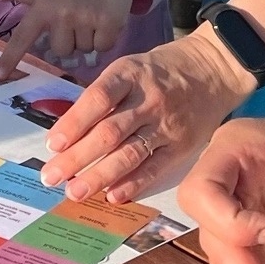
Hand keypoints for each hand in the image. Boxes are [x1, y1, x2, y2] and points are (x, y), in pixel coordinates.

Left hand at [0, 0, 151, 78]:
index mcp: (42, 5)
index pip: (22, 36)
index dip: (10, 58)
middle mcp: (61, 11)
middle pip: (61, 51)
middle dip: (71, 40)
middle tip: (78, 18)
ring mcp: (85, 16)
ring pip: (84, 50)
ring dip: (90, 38)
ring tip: (93, 16)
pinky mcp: (109, 21)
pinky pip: (103, 47)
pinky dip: (107, 38)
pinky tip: (107, 19)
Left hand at [41, 24, 255, 204]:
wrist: (213, 68)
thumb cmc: (160, 70)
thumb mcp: (130, 68)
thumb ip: (104, 96)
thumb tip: (68, 131)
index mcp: (129, 74)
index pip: (98, 99)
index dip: (74, 122)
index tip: (53, 144)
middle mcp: (148, 100)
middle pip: (109, 132)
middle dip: (77, 157)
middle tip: (51, 177)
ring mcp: (166, 124)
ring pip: (129, 154)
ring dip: (99, 176)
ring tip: (75, 191)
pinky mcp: (180, 145)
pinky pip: (154, 167)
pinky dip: (133, 183)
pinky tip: (112, 196)